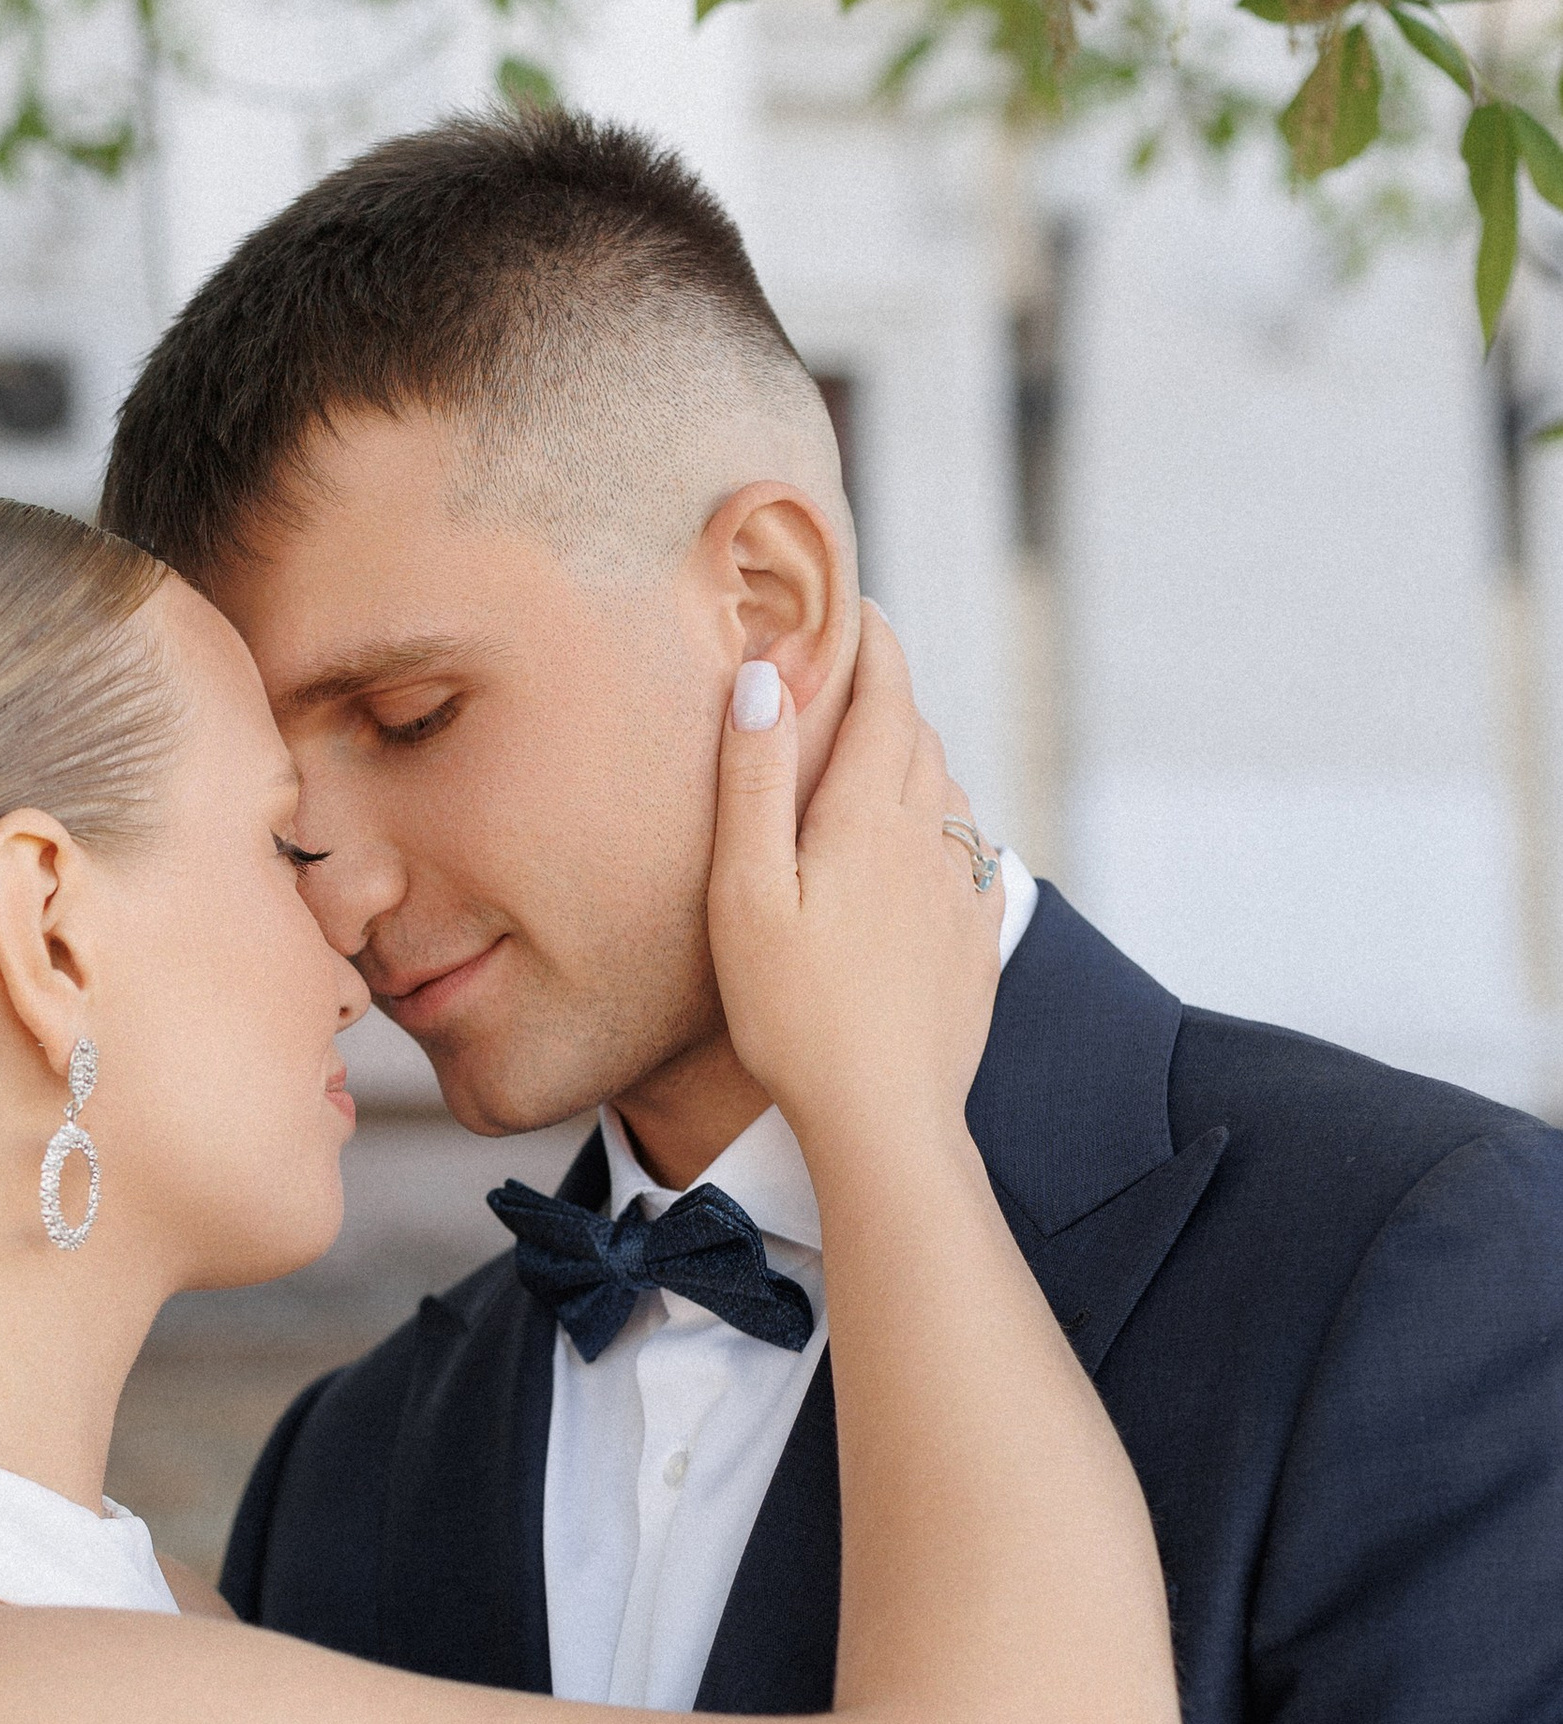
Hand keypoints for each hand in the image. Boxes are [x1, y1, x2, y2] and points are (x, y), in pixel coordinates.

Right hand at [710, 603, 1000, 1165]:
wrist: (886, 1119)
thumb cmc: (796, 1014)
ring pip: (948, 795)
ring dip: (915, 760)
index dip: (873, 642)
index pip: (888, 697)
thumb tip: (761, 678)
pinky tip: (917, 850)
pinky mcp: (977, 942)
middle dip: (890, 696)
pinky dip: (940, 825)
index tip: (855, 604)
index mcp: (870, 818)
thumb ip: (754, 783)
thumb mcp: (747, 896)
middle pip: (921, 739)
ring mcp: (963, 894)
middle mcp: (930, 841)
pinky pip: (968, 856)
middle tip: (850, 676)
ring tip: (875, 757)